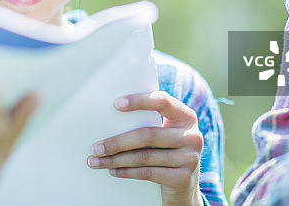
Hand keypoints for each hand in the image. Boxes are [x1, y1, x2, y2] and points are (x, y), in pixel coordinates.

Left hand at [87, 91, 203, 205]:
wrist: (185, 186)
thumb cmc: (166, 151)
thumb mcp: (164, 133)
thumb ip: (148, 122)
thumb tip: (109, 115)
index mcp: (186, 117)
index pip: (163, 102)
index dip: (139, 101)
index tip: (116, 104)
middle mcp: (192, 136)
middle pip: (148, 135)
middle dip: (118, 141)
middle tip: (96, 146)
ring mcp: (190, 159)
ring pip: (144, 157)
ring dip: (116, 159)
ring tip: (97, 160)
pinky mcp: (183, 179)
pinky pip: (147, 173)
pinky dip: (126, 172)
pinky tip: (113, 170)